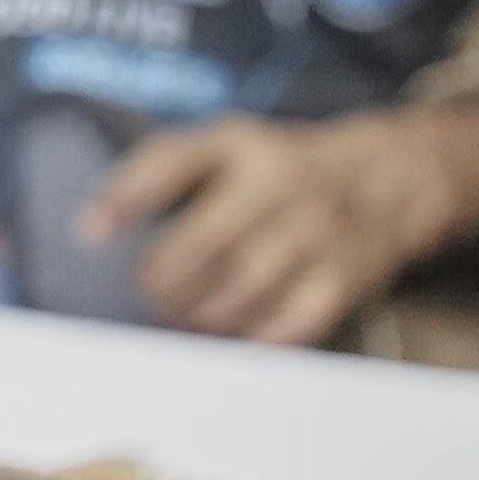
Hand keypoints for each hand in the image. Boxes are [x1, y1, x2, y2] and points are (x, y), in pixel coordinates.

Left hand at [88, 110, 456, 343]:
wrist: (390, 176)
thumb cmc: (279, 170)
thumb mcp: (224, 147)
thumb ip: (159, 174)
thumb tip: (91, 229)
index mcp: (238, 145)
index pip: (174, 162)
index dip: (126, 198)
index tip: (89, 233)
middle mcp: (281, 181)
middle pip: (204, 243)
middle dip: (163, 279)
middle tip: (152, 290)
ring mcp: (317, 230)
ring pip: (241, 288)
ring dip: (200, 311)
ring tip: (188, 311)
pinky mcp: (344, 276)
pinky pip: (288, 321)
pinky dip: (253, 334)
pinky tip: (237, 327)